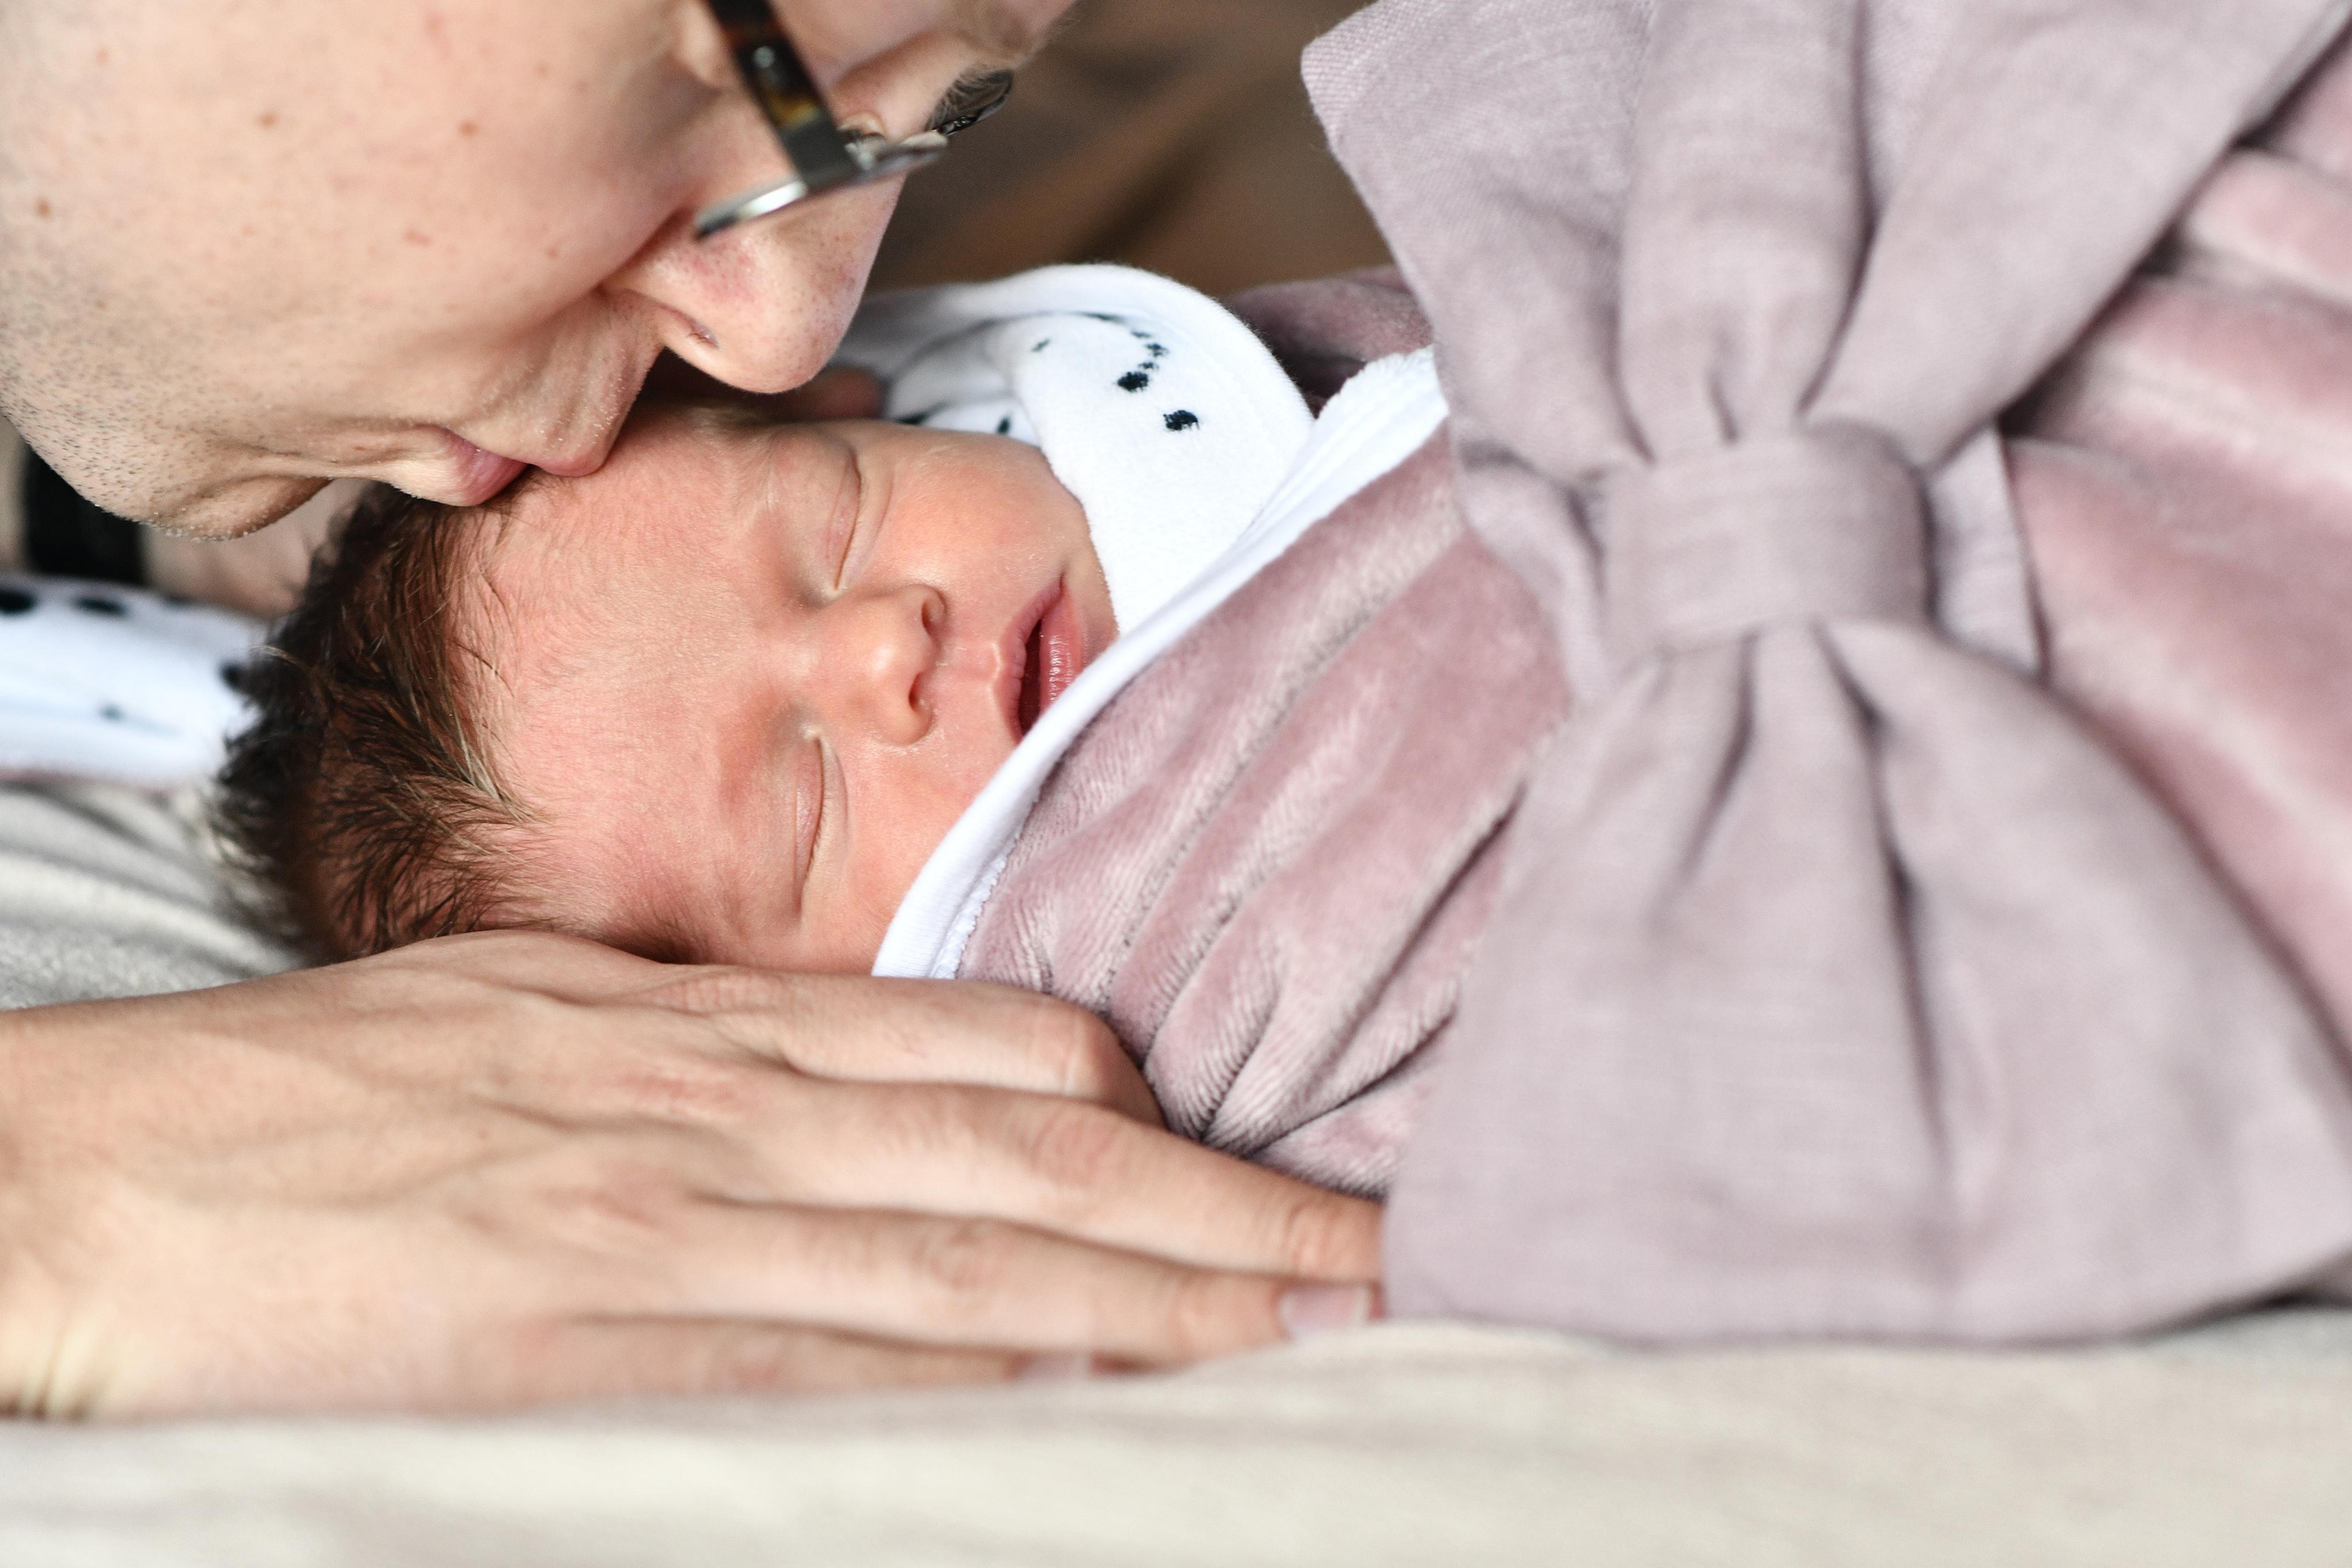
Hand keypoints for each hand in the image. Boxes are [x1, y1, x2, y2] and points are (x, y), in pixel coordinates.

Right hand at [0, 932, 1379, 1416]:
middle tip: (1386, 1248)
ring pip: (981, 1254)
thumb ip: (693, 1054)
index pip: (991, 1051)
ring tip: (1319, 1328)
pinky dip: (989, 1388)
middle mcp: (719, 1107)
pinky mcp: (593, 1341)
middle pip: (1035, 1150)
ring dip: (1166, 1298)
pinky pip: (839, 1367)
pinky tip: (1101, 1412)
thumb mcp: (517, 1023)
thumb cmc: (284, 1111)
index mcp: (699, 1024)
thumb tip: (840, 1094)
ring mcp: (666, 1222)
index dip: (1151, 1107)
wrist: (77, 1186)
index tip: (1260, 1155)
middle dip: (1226, 1209)